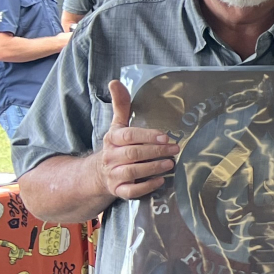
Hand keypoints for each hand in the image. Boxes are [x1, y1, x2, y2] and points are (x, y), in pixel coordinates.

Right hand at [96, 79, 179, 202]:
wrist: (98, 174)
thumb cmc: (116, 146)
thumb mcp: (118, 126)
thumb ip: (121, 106)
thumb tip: (115, 81)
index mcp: (112, 139)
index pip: (128, 135)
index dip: (147, 136)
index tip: (165, 137)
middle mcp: (111, 157)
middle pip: (133, 153)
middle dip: (156, 151)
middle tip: (176, 149)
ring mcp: (114, 175)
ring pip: (133, 172)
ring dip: (153, 168)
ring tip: (170, 164)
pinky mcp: (118, 191)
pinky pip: (131, 191)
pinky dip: (146, 187)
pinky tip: (160, 181)